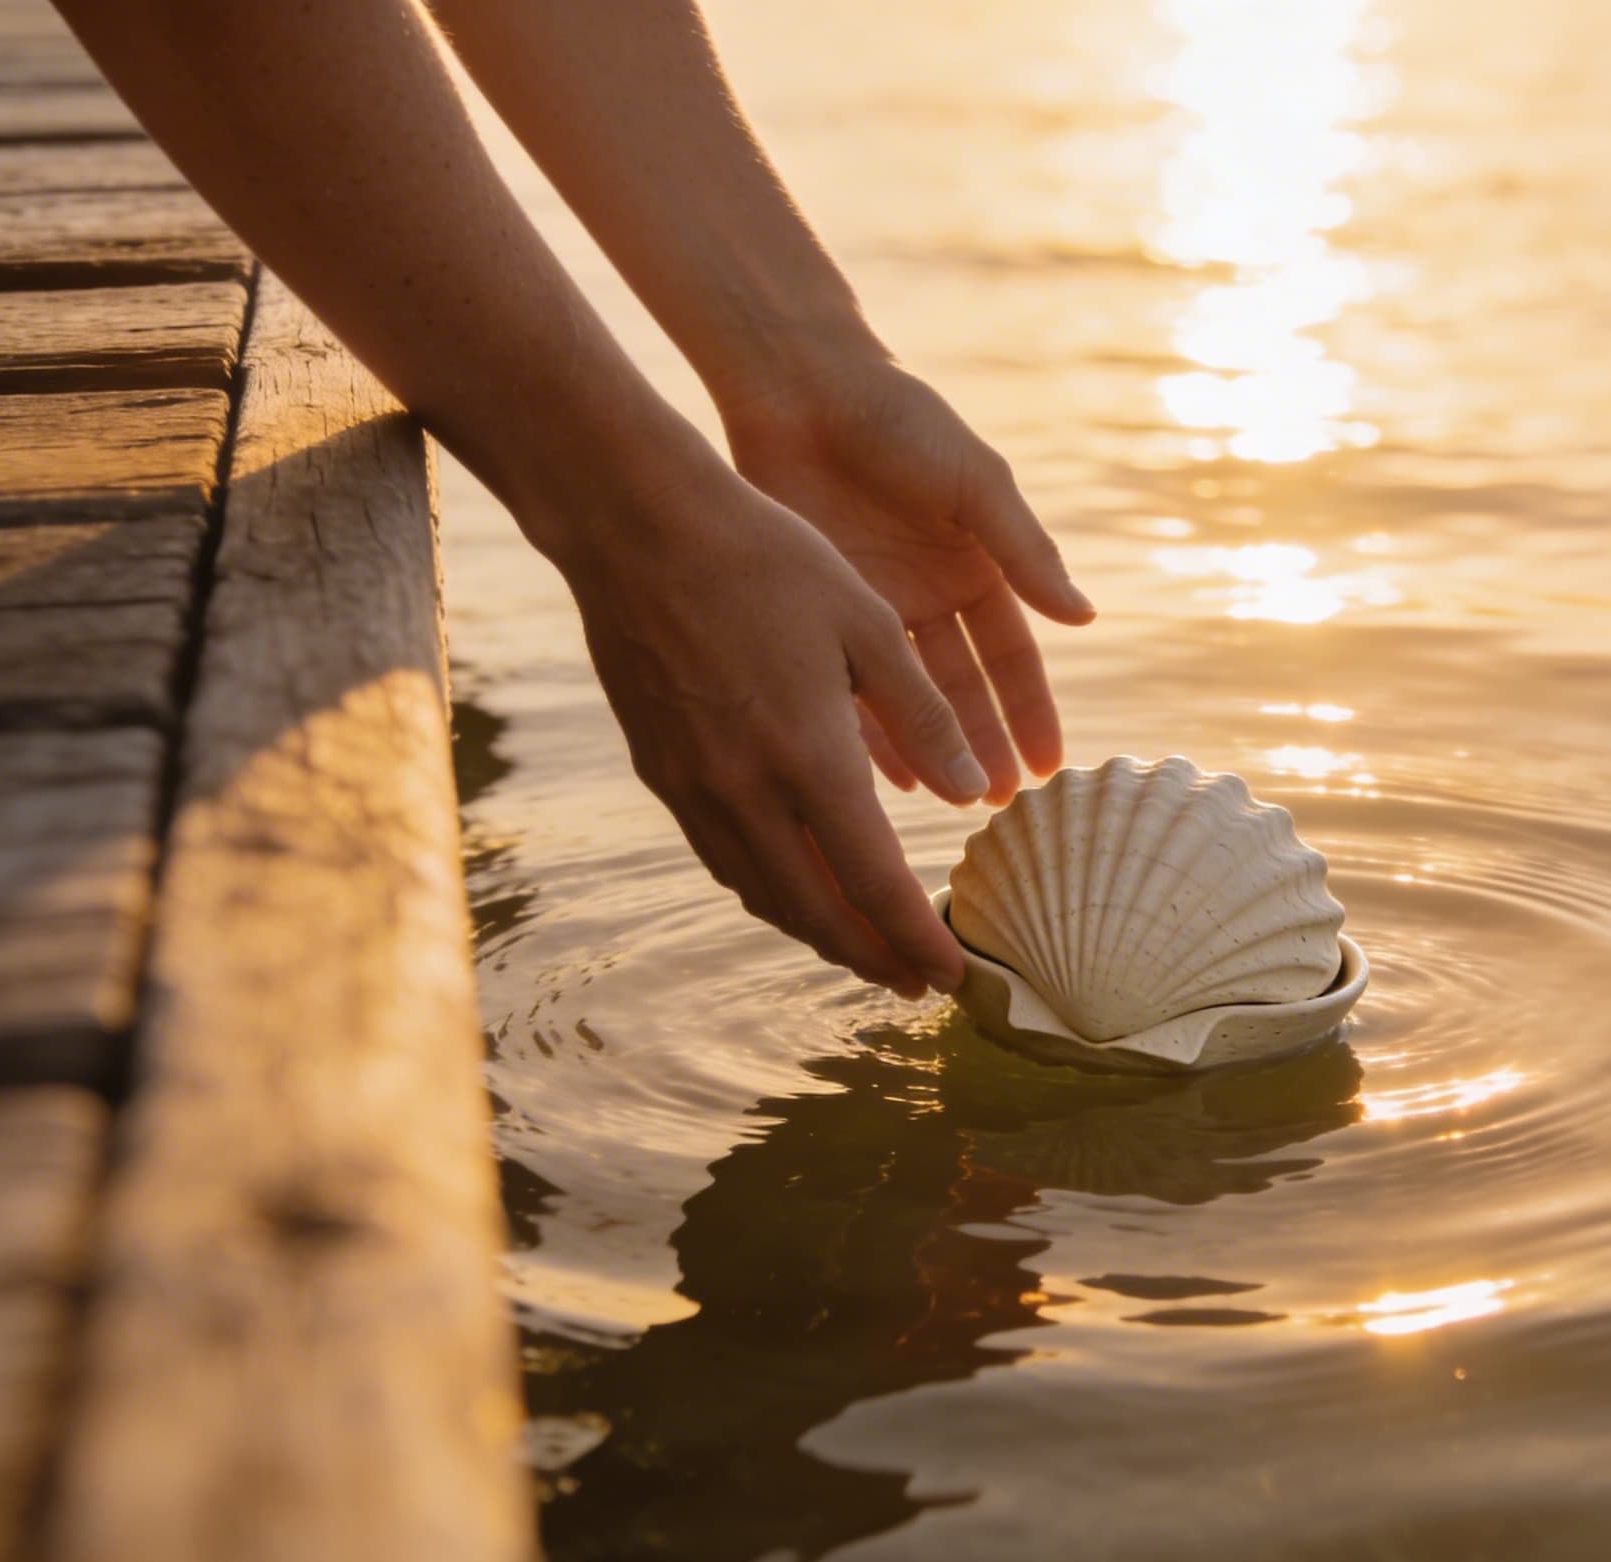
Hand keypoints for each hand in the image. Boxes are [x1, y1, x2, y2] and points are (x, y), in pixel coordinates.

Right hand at [549, 461, 989, 998]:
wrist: (637, 530)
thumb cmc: (768, 561)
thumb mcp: (868, 626)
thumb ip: (925, 716)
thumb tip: (973, 793)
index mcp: (811, 758)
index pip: (876, 884)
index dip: (919, 941)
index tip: (954, 975)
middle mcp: (748, 793)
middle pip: (819, 913)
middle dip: (873, 959)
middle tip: (916, 983)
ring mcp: (696, 790)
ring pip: (766, 896)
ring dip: (821, 934)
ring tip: (866, 949)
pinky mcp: (663, 774)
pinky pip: (727, 861)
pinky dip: (773, 892)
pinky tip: (801, 888)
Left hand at [718, 355, 1094, 803]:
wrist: (800, 387)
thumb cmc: (898, 420)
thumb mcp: (975, 484)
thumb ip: (1025, 551)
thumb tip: (1085, 618)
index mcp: (973, 567)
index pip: (1012, 657)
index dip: (1031, 711)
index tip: (1049, 767)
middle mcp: (926, 597)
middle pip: (961, 691)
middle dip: (982, 747)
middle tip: (998, 809)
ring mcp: (870, 607)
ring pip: (905, 697)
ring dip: (927, 750)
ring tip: (945, 806)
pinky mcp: (817, 608)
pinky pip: (842, 683)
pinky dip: (861, 729)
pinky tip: (878, 776)